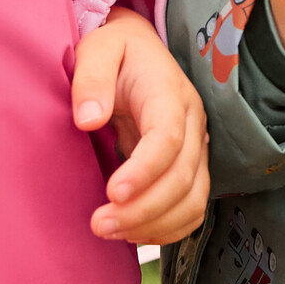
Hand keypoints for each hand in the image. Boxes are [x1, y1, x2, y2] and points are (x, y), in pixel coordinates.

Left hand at [70, 7, 209, 244]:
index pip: (168, 138)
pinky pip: (192, 208)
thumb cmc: (114, 50)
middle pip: (182, 177)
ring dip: (155, 225)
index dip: (145, 170)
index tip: (113, 193)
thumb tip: (88, 120)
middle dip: (142, 209)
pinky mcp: (190, 167)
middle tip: (99, 224)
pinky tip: (132, 234)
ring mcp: (196, 147)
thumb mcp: (97, 48)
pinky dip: (168, 229)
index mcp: (169, 93)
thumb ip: (91, 79)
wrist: (138, 51)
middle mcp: (191, 122)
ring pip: (193, 200)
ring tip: (110, 233)